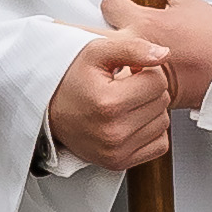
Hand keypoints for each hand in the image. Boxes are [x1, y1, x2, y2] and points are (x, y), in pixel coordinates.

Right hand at [47, 25, 173, 171]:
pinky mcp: (118, 163)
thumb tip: (164, 54)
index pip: (158, 81)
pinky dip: (150, 132)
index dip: (146, 71)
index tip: (128, 72)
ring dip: (149, 111)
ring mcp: (116, 152)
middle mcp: (113, 132)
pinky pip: (160, 145)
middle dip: (148, 90)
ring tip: (124, 104)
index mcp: (108, 103)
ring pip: (163, 123)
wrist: (46, 109)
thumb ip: (133, 48)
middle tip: (124, 88)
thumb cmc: (70, 79)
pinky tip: (130, 122)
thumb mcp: (97, 51)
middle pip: (162, 102)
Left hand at [106, 0, 211, 110]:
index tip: (118, 9)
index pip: (109, 5)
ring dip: (114, 62)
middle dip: (100, 35)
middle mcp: (138, 50)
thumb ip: (164, 0)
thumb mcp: (189, 5)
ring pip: (110, 68)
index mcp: (146, 23)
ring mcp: (141, 75)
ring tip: (127, 59)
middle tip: (107, 33)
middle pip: (96, 38)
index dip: (114, 5)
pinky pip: (129, 88)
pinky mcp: (149, 95)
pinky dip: (131, 83)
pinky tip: (142, 78)